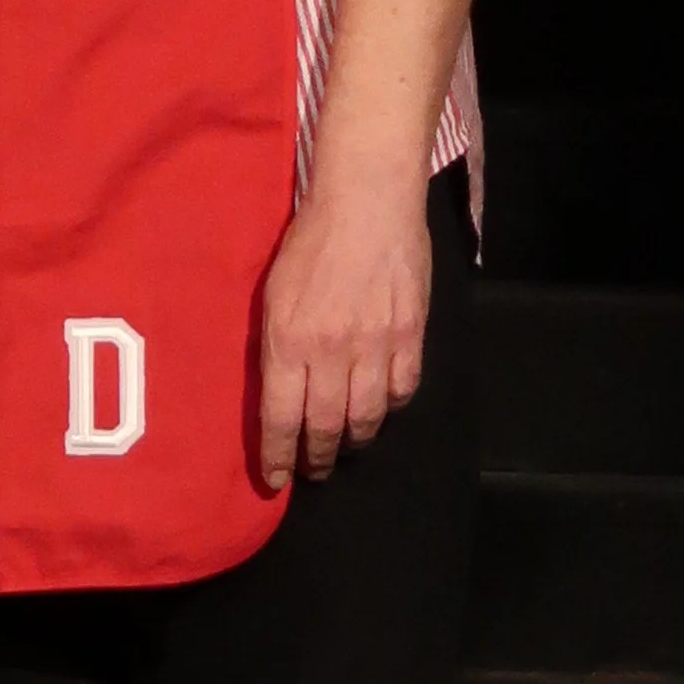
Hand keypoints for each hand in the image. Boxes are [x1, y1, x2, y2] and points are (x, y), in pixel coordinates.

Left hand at [257, 182, 431, 488]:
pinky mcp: (410, 335)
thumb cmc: (309, 241)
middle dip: (316, 459)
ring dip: (353, 440)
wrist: (367, 201)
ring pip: (367, 418)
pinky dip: (390, 407)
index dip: (277, 457)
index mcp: (287, 341)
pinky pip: (402, 391)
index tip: (273, 481)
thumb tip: (276, 391)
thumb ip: (275, 344)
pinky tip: (380, 407)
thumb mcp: (272, 292)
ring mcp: (375, 346)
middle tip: (312, 470)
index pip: (280, 418)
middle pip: (325, 428)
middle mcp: (330, 352)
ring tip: (344, 445)